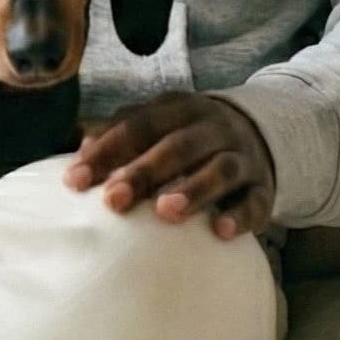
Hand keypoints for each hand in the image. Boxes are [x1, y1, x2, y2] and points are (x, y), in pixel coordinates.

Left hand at [63, 91, 276, 239]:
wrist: (258, 135)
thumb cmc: (189, 138)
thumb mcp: (159, 125)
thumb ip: (121, 135)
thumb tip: (78, 152)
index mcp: (179, 108)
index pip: (139, 124)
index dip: (106, 150)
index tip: (75, 181)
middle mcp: (213, 127)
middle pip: (178, 145)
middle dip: (144, 172)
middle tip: (113, 200)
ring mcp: (242, 156)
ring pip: (221, 168)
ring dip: (194, 188)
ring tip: (166, 212)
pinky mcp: (264, 187)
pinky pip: (256, 200)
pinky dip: (240, 215)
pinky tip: (220, 231)